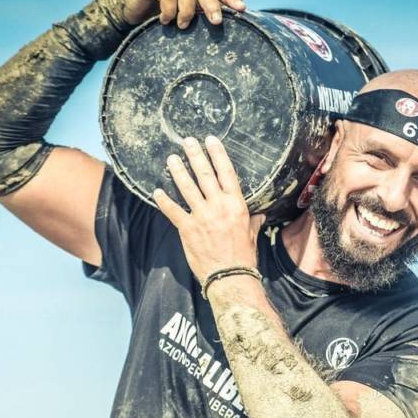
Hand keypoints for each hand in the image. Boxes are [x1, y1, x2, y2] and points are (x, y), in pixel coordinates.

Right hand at [121, 0, 245, 28]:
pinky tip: (166, 20)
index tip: (240, 7)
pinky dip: (168, 10)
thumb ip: (208, 2)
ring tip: (184, 25)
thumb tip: (237, 7)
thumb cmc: (165, 4)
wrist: (135, 3)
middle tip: (217, 21)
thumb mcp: (188, 4)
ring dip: (187, 11)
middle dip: (212, 3)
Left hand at [153, 136, 265, 283]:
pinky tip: (157, 191)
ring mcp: (202, 216)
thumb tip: (260, 216)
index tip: (210, 141)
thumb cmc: (243, 257)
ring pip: (187, 188)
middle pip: (204, 175)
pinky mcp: (188, 229)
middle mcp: (218, 206)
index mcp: (236, 205)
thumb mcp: (252, 235)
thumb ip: (253, 221)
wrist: (230, 276)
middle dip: (195, 156)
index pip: (226, 173)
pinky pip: (173, 211)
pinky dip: (164, 201)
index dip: (217, 154)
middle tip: (187, 141)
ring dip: (178, 171)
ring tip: (171, 159)